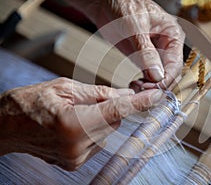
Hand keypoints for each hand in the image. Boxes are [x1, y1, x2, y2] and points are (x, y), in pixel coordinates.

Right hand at [0, 77, 161, 169]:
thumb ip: (99, 93)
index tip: (156, 97)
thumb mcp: (64, 87)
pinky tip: (76, 124)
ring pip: (108, 133)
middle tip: (93, 99)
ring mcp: (76, 158)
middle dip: (111, 108)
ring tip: (78, 112)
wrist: (5, 127)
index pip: (116, 111)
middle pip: (114, 122)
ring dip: (102, 119)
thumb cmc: (29, 103)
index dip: (139, 103)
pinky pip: (98, 142)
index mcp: (72, 123)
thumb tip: (125, 94)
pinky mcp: (75, 163)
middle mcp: (76, 146)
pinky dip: (94, 130)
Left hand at [59, 0, 184, 90]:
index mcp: (172, 33)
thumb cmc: (123, 4)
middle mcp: (166, 45)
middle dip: (158, 84)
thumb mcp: (135, 27)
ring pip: (159, 76)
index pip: (176, 63)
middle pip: (170, 72)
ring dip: (150, 86)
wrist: (104, 1)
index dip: (167, 78)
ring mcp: (155, 53)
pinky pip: (147, 75)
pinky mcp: (143, 58)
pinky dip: (143, 83)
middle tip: (144, 92)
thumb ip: (146, 52)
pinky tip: (134, 85)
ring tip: (136, 88)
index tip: (156, 89)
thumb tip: (158, 75)